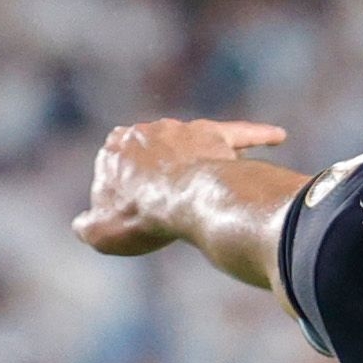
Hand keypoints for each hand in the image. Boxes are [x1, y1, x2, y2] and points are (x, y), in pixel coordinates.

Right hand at [72, 118, 288, 255]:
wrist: (180, 200)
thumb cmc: (139, 218)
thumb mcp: (101, 232)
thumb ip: (89, 226)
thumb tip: (83, 226)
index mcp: (115, 148)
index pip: (117, 167)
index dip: (128, 194)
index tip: (139, 215)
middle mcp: (149, 130)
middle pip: (156, 154)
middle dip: (162, 176)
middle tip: (172, 208)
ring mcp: (184, 130)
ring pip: (194, 144)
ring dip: (201, 161)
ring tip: (214, 183)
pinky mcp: (216, 135)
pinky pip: (241, 134)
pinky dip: (259, 135)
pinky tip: (280, 136)